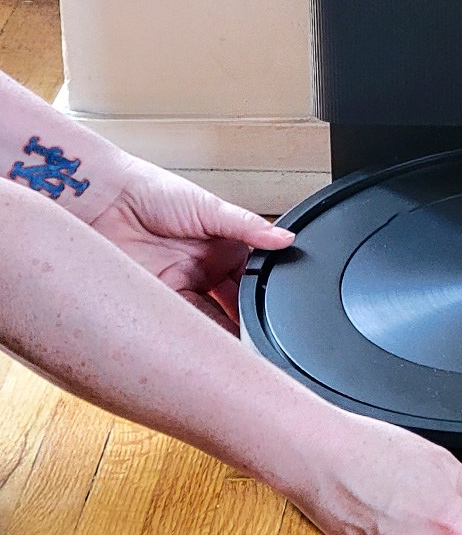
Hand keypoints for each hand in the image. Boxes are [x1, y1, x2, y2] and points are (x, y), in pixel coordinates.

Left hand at [88, 156, 292, 330]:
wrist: (102, 200)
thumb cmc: (151, 192)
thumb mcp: (210, 208)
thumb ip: (248, 227)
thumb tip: (285, 238)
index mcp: (223, 249)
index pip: (252, 280)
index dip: (263, 296)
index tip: (274, 311)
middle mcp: (202, 270)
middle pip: (233, 305)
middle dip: (245, 320)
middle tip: (258, 333)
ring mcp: (179, 285)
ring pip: (209, 318)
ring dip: (222, 331)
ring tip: (236, 342)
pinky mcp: (156, 298)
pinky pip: (181, 321)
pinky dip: (195, 332)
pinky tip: (206, 338)